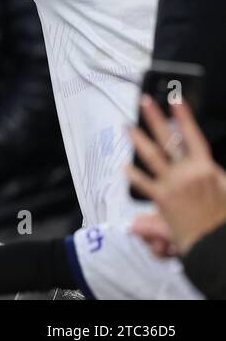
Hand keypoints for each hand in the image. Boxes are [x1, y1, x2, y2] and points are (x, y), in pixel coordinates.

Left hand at [127, 95, 225, 253]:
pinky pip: (144, 183)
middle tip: (144, 102)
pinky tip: (124, 167)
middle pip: (169, 140)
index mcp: (206, 168)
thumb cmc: (222, 216)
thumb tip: (209, 165)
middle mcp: (188, 172)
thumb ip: (215, 174)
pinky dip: (133, 174)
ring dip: (138, 139)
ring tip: (127, 126)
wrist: (216, 240)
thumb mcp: (225, 189)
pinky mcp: (162, 198)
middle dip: (155, 118)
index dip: (184, 117)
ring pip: (152, 155)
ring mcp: (173, 184)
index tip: (175, 100)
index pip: (194, 136)